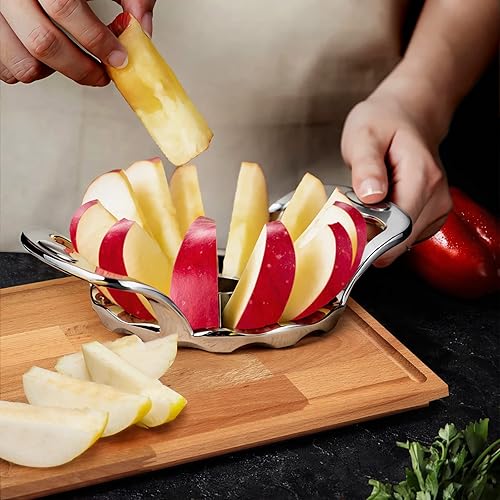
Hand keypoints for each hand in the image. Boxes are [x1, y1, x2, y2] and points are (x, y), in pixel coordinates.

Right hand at [0, 0, 154, 85]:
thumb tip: (141, 29)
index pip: (64, 8)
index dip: (96, 40)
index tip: (118, 57)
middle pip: (42, 41)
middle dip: (81, 68)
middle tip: (101, 74)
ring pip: (21, 60)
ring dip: (53, 72)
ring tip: (71, 63)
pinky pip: (5, 65)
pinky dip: (29, 71)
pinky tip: (46, 60)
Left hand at [341, 86, 452, 266]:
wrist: (408, 115)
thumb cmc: (384, 122)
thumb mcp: (364, 135)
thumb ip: (366, 165)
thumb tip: (371, 196)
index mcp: (422, 178)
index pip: (398, 228)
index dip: (368, 238)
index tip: (344, 232)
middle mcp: (436, 198)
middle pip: (398, 241)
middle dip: (368, 236)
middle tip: (347, 213)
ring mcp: (437, 210)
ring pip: (400, 244)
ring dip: (375, 234)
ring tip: (363, 206)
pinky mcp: (431, 218)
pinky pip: (403, 239)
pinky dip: (384, 232)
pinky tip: (376, 210)